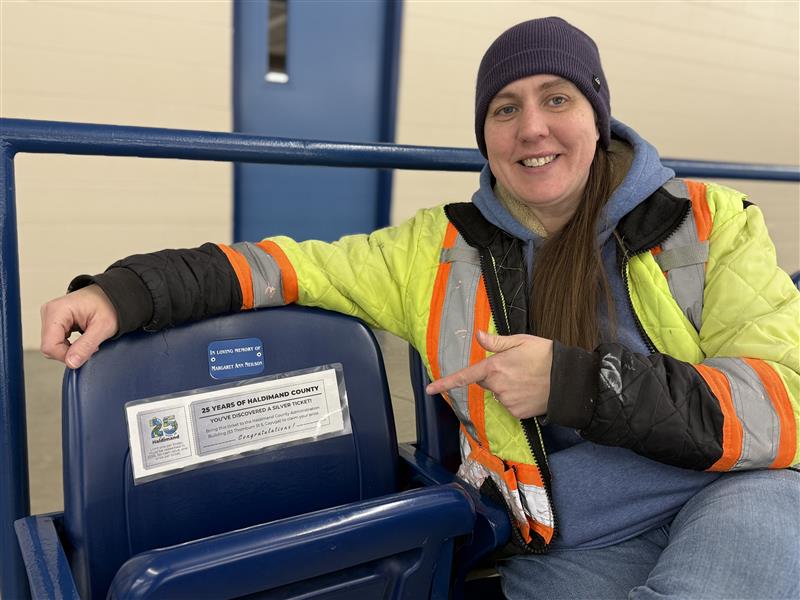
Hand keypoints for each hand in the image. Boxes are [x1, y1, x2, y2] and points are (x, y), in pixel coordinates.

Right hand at [40, 284, 118, 368]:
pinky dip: (69, 344)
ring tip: (87, 338)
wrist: (112, 296)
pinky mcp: (54, 321)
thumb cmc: (110, 305)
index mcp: (57, 310)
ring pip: (52, 346)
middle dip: (70, 352)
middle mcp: (49, 311)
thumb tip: (71, 363)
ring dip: (70, 349)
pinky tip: (81, 337)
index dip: (67, 356)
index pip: (49, 346)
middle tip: (90, 344)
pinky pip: (56, 341)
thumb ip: (86, 346)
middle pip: (49, 347)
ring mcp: (50, 316)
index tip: (87, 352)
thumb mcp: (103, 327)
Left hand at [426, 330, 552, 418]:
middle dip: (495, 376)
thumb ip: (496, 342)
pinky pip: (510, 405)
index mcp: (495, 366)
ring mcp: (507, 401)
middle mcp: (498, 386)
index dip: (445, 383)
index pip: (465, 376)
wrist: (568, 379)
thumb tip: (477, 335)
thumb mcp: (521, 341)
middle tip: (516, 367)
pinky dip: (517, 399)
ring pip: (499, 394)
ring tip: (527, 379)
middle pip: (486, 382)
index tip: (429, 389)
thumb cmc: (545, 355)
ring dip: (507, 387)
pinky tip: (530, 391)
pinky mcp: (517, 413)